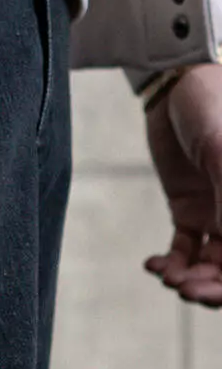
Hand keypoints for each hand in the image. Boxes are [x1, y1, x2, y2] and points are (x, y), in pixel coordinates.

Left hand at [144, 63, 221, 305]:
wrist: (179, 78)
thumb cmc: (215, 104)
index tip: (213, 289)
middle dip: (215, 287)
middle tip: (186, 290)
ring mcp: (220, 212)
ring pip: (212, 264)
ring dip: (192, 278)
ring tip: (168, 278)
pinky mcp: (190, 209)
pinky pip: (185, 248)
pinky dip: (172, 263)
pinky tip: (154, 266)